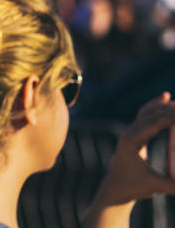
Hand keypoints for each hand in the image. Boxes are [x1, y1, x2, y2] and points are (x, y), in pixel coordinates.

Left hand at [91, 92, 174, 209]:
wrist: (116, 187)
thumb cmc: (134, 186)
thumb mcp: (155, 186)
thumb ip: (173, 186)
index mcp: (131, 141)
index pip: (152, 125)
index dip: (169, 118)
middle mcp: (128, 132)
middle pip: (150, 115)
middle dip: (168, 109)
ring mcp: (129, 131)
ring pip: (147, 112)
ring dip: (162, 105)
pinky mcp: (133, 133)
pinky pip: (145, 115)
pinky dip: (156, 107)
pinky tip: (165, 98)